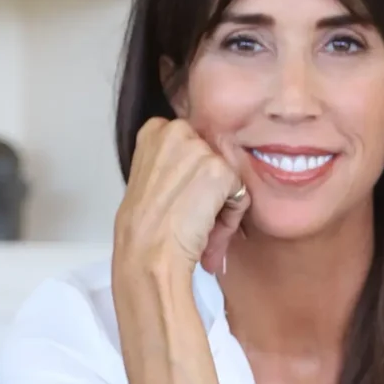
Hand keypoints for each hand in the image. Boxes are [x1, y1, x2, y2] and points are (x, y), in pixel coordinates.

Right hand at [114, 116, 249, 284]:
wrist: (146, 252)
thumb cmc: (143, 228)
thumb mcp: (149, 178)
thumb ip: (172, 163)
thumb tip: (200, 170)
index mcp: (155, 130)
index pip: (193, 144)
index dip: (193, 176)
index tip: (182, 200)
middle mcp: (177, 130)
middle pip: (212, 158)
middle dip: (210, 190)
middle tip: (193, 219)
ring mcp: (199, 148)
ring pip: (228, 177)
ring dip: (221, 208)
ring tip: (201, 232)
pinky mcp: (220, 170)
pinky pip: (240, 194)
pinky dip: (230, 218)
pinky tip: (209, 232)